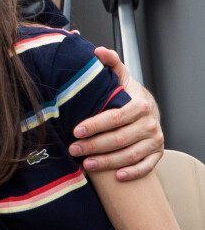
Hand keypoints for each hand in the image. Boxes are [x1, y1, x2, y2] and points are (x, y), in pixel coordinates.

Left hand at [68, 47, 163, 180]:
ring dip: (107, 162)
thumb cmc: (126, 93)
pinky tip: (116, 177)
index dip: (95, 124)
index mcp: (139, 104)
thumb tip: (97, 51)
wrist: (147, 108)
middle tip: (74, 149)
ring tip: (86, 164)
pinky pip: (146, 167)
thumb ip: (109, 63)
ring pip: (130, 155)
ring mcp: (154, 140)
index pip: (115, 117)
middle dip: (94, 145)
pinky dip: (132, 173)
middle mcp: (149, 123)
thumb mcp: (119, 76)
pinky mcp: (156, 154)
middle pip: (120, 138)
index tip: (75, 130)